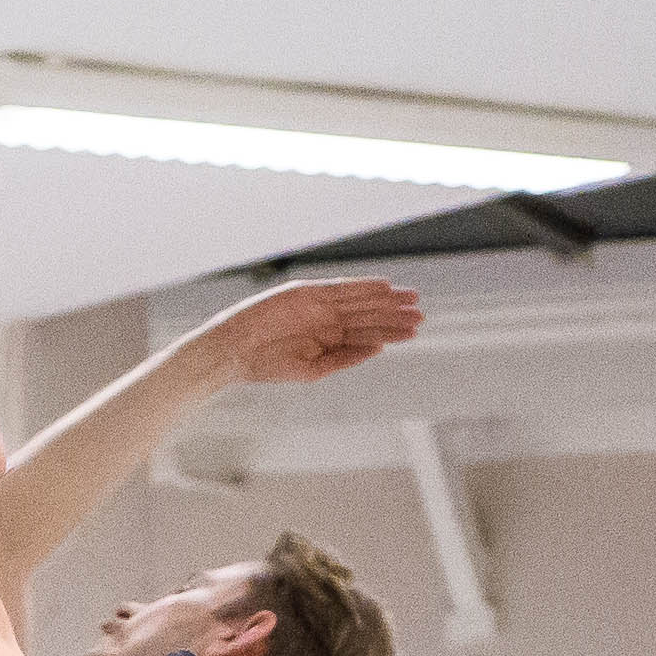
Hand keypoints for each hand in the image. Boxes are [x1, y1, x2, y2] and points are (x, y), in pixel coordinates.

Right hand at [198, 278, 418, 388]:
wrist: (234, 350)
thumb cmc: (267, 365)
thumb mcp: (312, 369)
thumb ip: (344, 358)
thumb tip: (378, 350)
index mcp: (327, 340)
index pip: (366, 333)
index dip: (391, 330)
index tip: (414, 330)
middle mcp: (325, 320)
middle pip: (368, 315)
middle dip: (394, 314)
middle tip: (421, 314)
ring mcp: (317, 305)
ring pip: (359, 300)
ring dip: (385, 299)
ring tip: (412, 299)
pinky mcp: (306, 291)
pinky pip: (340, 287)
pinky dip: (362, 286)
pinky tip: (383, 287)